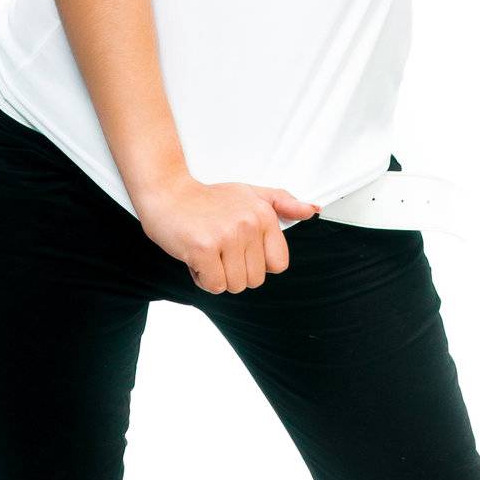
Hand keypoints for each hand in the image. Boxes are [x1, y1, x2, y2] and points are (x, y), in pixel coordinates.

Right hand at [134, 172, 321, 293]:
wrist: (167, 193)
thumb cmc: (208, 198)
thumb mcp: (251, 193)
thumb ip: (283, 203)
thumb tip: (312, 210)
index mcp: (264, 214)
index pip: (278, 265)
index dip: (256, 262)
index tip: (240, 246)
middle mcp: (249, 224)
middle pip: (255, 280)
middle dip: (235, 270)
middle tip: (219, 246)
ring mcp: (227, 236)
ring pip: (234, 286)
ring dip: (217, 275)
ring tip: (207, 250)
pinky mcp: (204, 248)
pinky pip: (214, 286)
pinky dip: (202, 278)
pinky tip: (195, 256)